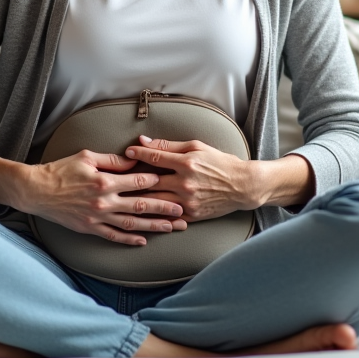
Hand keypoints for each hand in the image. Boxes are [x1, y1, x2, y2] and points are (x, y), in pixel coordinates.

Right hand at [21, 150, 187, 245]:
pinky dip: (129, 239)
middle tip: (182, 210)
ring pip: (131, 223)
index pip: (138, 181)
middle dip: (164, 208)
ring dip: (153, 226)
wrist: (38, 190)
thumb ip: (113, 160)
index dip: (156, 181)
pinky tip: (142, 241)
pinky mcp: (90, 228)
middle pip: (141, 205)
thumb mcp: (87, 157)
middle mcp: (104, 201)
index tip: (170, 181)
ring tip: (170, 227)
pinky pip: (113, 235)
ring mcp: (97, 217)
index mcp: (105, 180)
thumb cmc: (62, 170)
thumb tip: (134, 160)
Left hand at [123, 136, 257, 221]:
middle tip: (116, 179)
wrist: (242, 186)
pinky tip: (140, 214)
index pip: (155, 157)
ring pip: (154, 201)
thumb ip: (169, 146)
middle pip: (150, 182)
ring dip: (137, 199)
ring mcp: (188, 201)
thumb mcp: (197, 147)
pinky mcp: (191, 215)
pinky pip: (167, 216)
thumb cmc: (220, 162)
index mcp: (186, 163)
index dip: (138, 154)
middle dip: (131, 180)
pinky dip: (153, 214)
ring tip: (121, 197)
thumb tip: (144, 142)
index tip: (127, 153)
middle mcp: (185, 183)